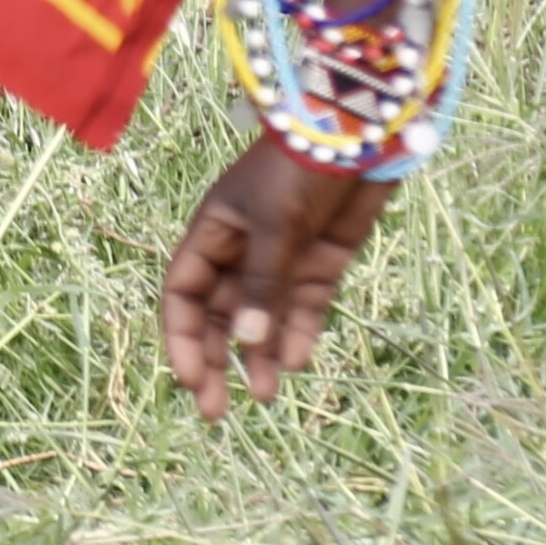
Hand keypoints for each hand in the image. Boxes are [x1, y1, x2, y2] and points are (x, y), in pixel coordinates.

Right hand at [160, 131, 391, 411]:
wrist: (361, 134)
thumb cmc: (300, 167)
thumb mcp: (274, 225)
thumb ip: (263, 286)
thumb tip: (250, 344)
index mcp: (214, 233)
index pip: (184, 294)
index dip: (184, 337)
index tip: (192, 378)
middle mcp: (243, 252)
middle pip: (221, 317)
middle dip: (217, 360)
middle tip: (218, 410)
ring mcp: (284, 260)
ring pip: (264, 320)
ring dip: (261, 356)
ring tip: (267, 396)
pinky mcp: (322, 264)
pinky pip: (304, 309)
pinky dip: (300, 334)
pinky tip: (298, 360)